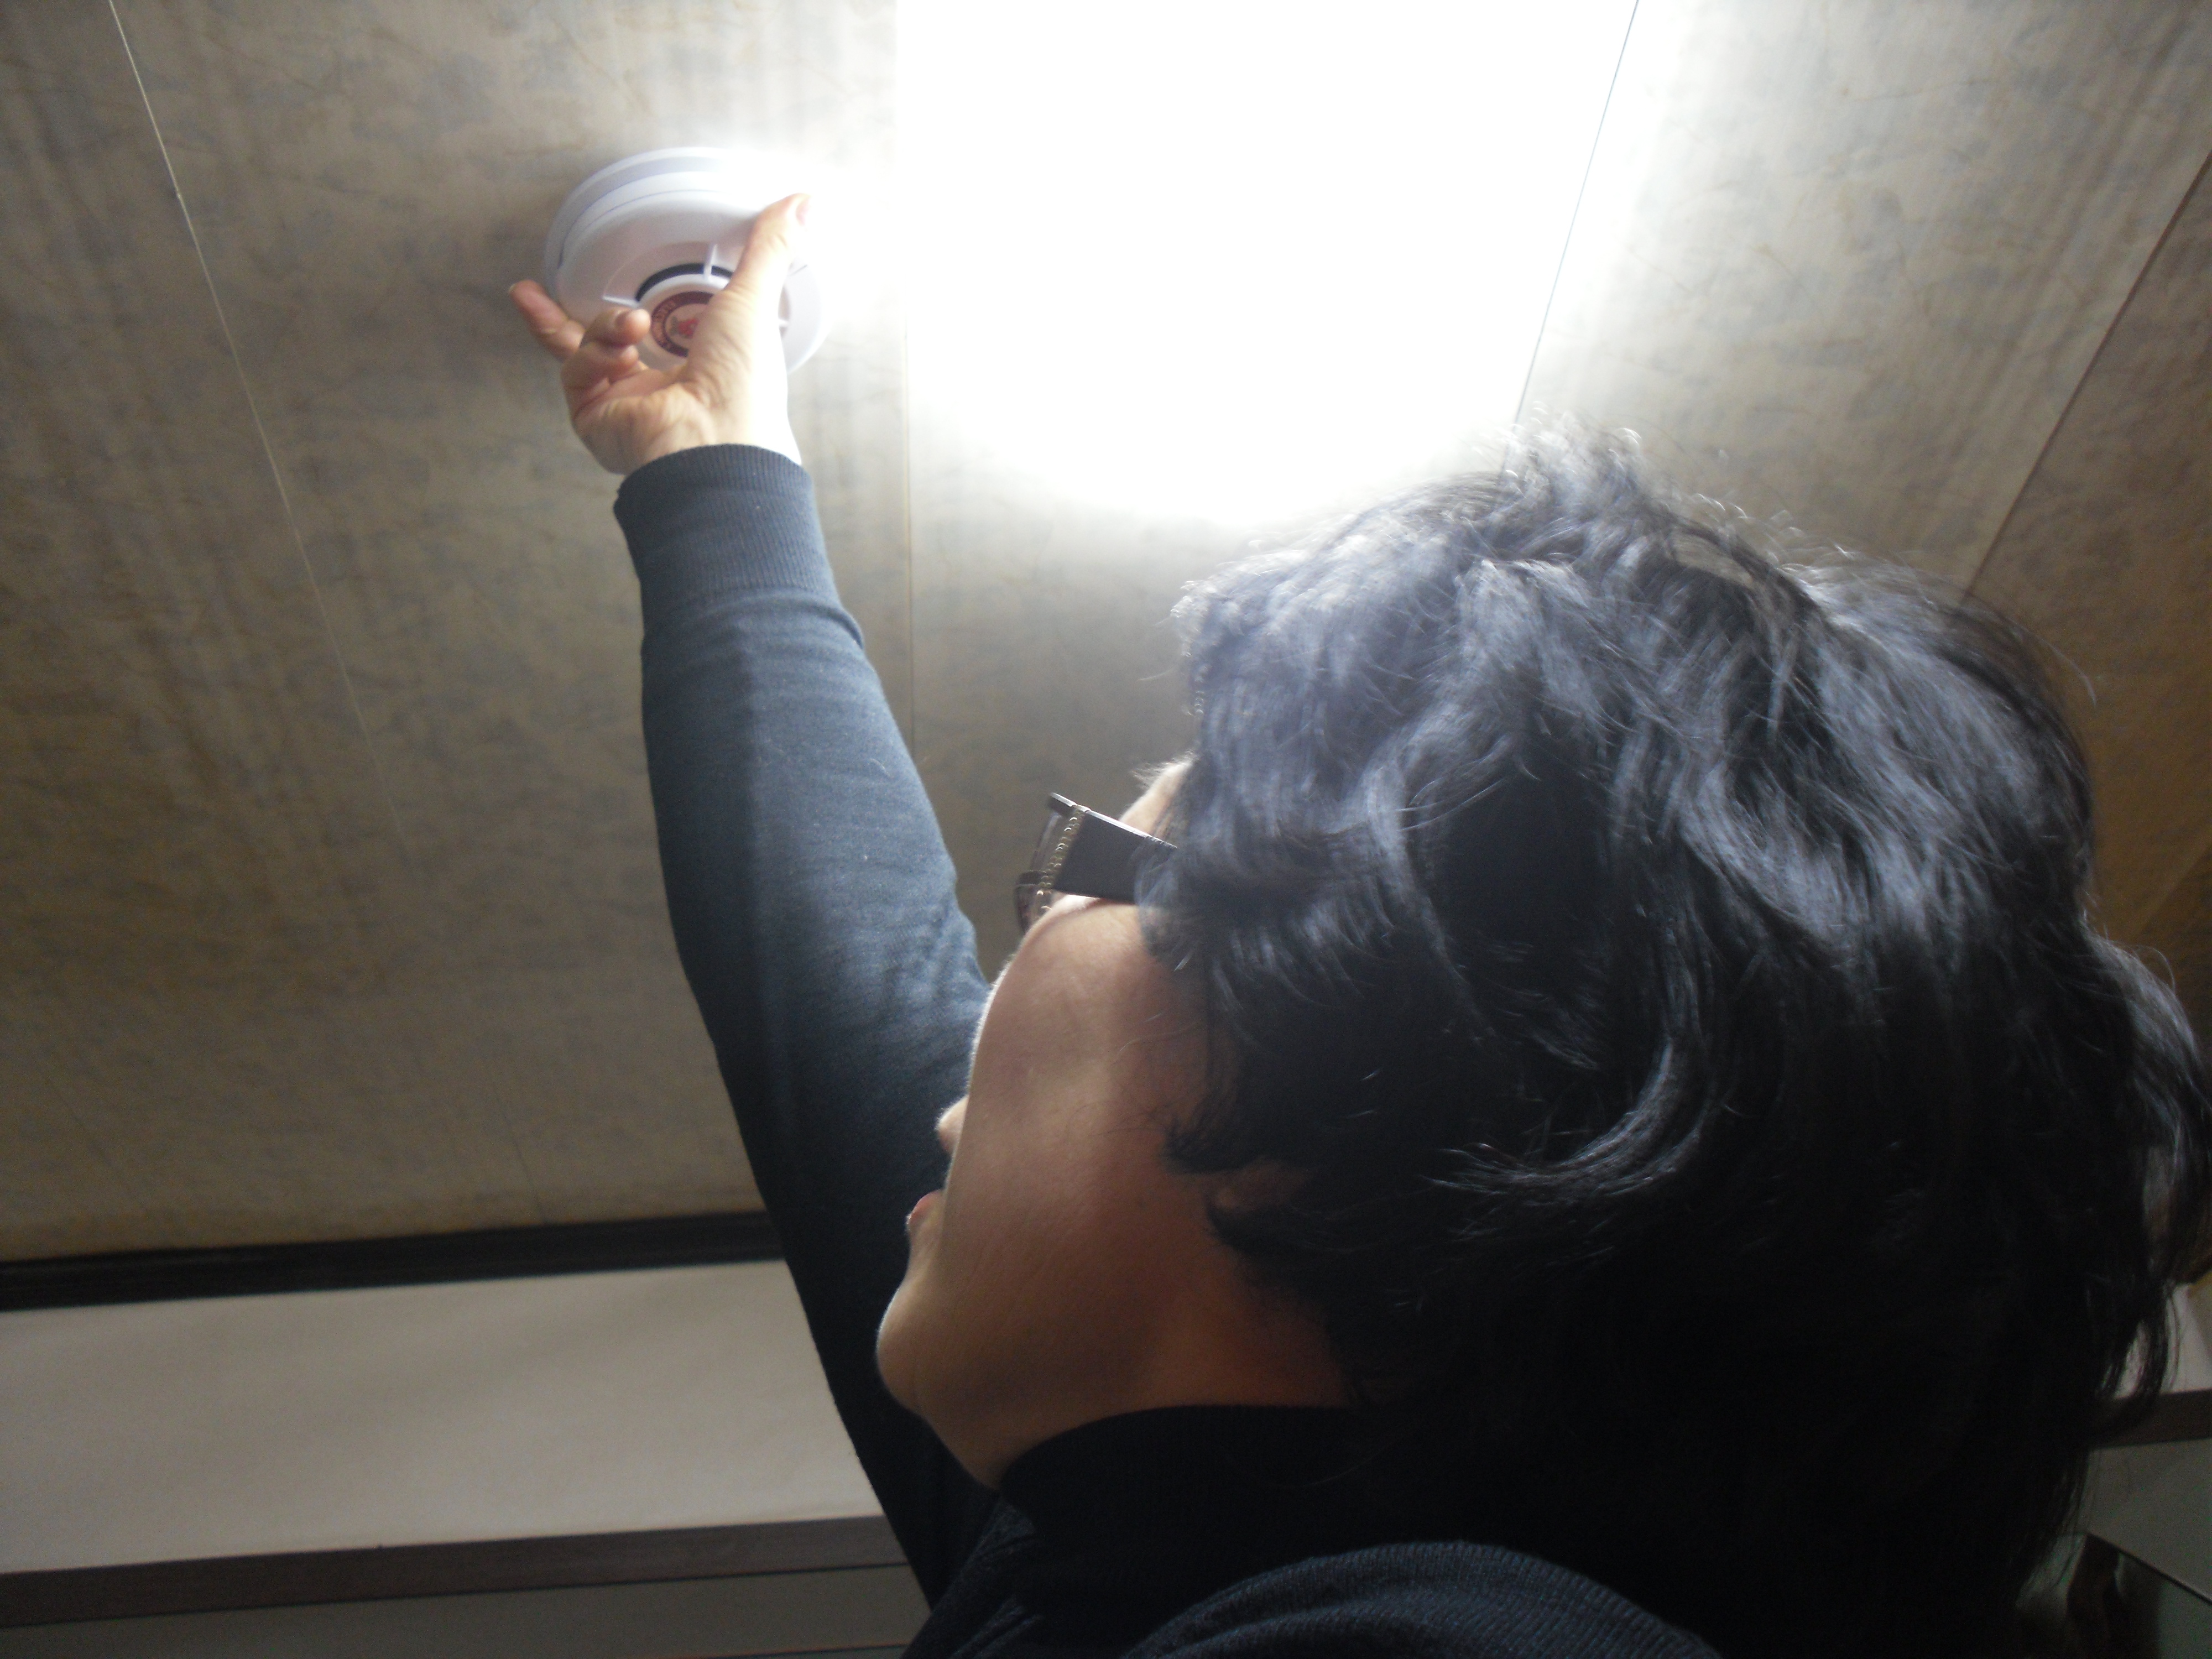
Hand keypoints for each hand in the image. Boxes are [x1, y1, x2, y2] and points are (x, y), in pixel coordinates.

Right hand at [510, 193, 807, 474]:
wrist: (714, 438)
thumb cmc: (743, 383)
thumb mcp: (753, 299)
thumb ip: (769, 249)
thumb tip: (804, 203)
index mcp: (696, 369)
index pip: (652, 333)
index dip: (630, 305)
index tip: (619, 282)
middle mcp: (656, 392)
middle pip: (597, 345)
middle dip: (562, 318)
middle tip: (534, 290)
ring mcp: (622, 406)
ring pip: (583, 351)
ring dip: (603, 326)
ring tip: (634, 325)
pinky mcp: (596, 419)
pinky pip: (576, 372)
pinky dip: (593, 355)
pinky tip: (618, 354)